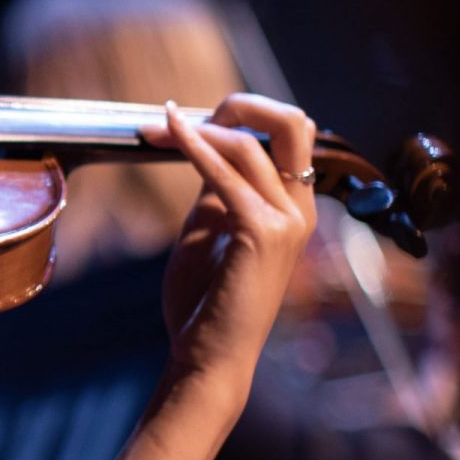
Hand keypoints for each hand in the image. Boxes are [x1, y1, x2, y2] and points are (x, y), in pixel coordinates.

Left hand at [138, 94, 317, 395]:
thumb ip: (214, 191)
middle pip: (294, 122)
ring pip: (254, 143)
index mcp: (293, 207)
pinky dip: (195, 147)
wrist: (209, 355)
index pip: (283, 135)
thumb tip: (201, 147)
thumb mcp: (209, 231)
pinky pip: (226, 174)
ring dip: (200, 129)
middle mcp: (300, 209)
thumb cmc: (205, 302)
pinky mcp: (262, 233)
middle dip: (242, 105)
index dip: (236, 117)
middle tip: (186, 112)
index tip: (180, 119)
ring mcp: (288, 221)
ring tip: (159, 128)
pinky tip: (169, 134)